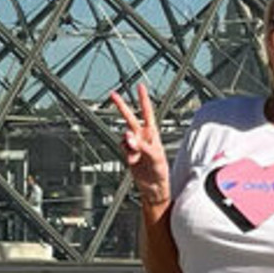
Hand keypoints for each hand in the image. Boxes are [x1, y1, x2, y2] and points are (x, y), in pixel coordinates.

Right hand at [109, 83, 170, 199]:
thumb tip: (129, 137)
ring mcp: (134, 145)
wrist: (153, 186)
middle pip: (130, 117)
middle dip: (121, 106)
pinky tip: (132, 159)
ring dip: (128, 144)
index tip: (140, 86)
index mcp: (152, 133)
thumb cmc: (160, 171)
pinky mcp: (128, 153)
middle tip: (113, 94)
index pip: (147, 112)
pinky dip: (126, 152)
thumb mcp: (155, 157)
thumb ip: (141, 145)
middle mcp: (142, 136)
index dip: (143, 99)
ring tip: (135, 154)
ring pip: (125, 136)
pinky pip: (122, 147)